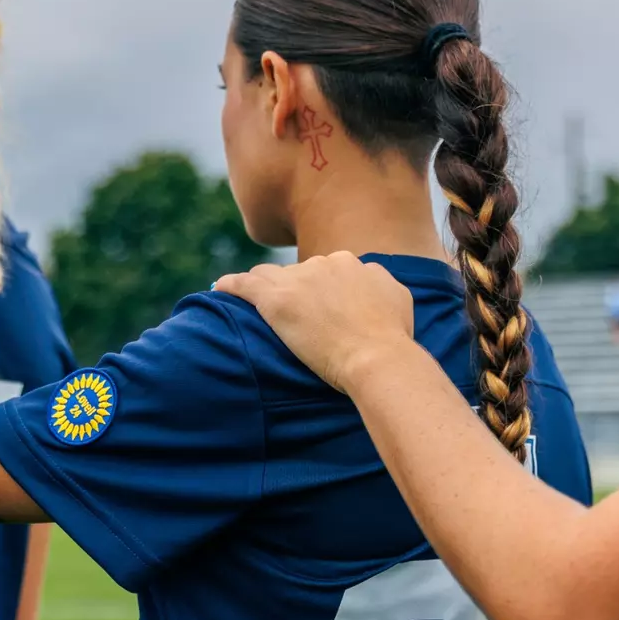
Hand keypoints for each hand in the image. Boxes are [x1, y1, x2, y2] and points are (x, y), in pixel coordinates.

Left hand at [214, 251, 416, 392]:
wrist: (376, 356)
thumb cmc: (392, 338)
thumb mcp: (398, 299)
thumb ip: (380, 284)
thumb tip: (372, 280)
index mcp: (351, 263)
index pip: (325, 271)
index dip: (319, 290)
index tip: (315, 307)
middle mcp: (324, 263)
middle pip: (297, 273)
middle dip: (293, 289)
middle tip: (289, 315)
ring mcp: (299, 280)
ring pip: (269, 276)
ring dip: (261, 286)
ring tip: (248, 298)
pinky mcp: (276, 299)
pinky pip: (245, 285)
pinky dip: (231, 286)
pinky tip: (219, 289)